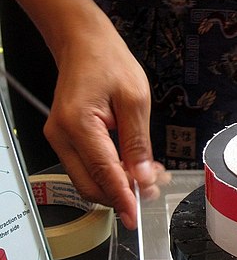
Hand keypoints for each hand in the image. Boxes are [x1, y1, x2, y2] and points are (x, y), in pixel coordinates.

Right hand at [44, 18, 154, 228]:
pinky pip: (88, 166)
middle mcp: (63, 136)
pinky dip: (110, 174)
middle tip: (153, 190)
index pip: (103, 173)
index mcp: (78, 124)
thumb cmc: (109, 62)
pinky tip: (133, 167)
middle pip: (91, 185)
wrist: (84, 43)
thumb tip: (143, 178)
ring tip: (149, 177)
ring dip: (118, 185)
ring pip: (89, 179)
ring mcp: (61, 139)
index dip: (123, 198)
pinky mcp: (67, 139)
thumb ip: (138, 143)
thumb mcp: (135, 100)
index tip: (136, 216)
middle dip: (122, 194)